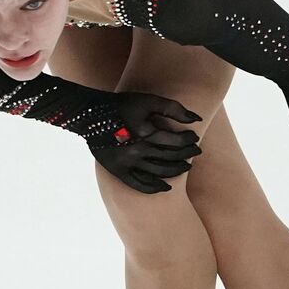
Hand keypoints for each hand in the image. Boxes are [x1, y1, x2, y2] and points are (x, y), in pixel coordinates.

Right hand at [87, 91, 202, 192]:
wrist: (92, 115)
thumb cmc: (122, 104)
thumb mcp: (147, 100)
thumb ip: (173, 108)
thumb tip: (196, 118)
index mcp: (146, 133)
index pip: (177, 142)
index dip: (189, 140)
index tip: (194, 137)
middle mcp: (138, 150)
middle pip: (171, 158)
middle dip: (188, 155)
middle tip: (196, 151)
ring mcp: (128, 163)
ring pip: (159, 173)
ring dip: (176, 171)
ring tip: (186, 167)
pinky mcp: (118, 171)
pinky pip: (139, 185)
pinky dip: (154, 188)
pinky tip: (166, 186)